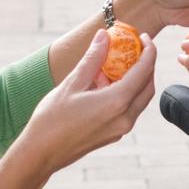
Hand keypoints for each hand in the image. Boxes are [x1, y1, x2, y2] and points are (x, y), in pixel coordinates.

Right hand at [15, 30, 158, 172]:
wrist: (41, 153)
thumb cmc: (52, 118)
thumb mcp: (72, 83)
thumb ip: (92, 59)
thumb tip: (103, 36)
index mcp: (117, 103)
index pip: (144, 71)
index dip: (148, 51)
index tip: (143, 37)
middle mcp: (125, 118)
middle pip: (147, 86)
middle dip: (146, 65)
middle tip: (135, 48)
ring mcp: (121, 129)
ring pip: (139, 99)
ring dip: (134, 80)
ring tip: (112, 65)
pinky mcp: (114, 134)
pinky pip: (128, 110)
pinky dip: (124, 93)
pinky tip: (103, 84)